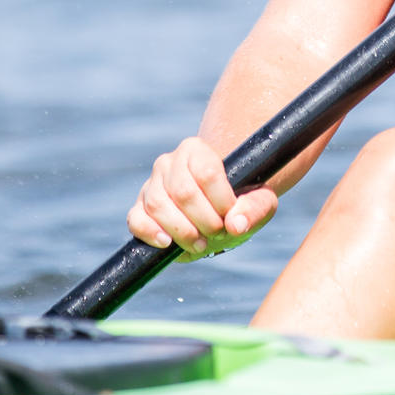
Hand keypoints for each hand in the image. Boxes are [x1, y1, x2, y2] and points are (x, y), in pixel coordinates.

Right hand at [129, 137, 279, 260]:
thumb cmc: (238, 202)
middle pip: (184, 192)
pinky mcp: (139, 208)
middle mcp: (169, 162)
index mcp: (197, 150)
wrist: (216, 210)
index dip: (221, 201)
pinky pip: (136, 219)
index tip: (231, 216)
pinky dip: (150, 233)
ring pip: (159, 205)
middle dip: (205, 220)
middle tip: (218, 233)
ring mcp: (151, 185)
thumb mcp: (258, 202)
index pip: (207, 172)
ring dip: (183, 231)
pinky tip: (168, 243)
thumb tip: (236, 224)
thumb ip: (254, 209)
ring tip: (200, 243)